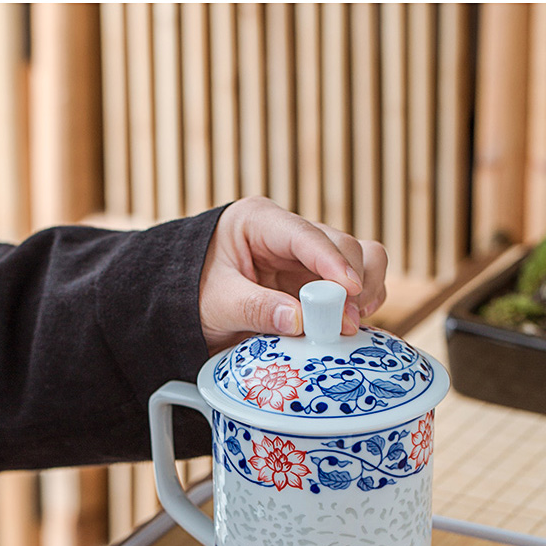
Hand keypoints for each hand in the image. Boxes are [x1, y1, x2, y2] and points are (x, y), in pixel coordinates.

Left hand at [199, 196, 387, 353]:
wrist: (181, 307)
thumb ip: (256, 309)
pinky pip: (355, 285)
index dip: (333, 261)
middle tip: (344, 324)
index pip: (305, 235)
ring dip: (365, 291)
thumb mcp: (216, 304)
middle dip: (351, 284)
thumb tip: (301, 320)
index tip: (350, 289)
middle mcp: (289, 234)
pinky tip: (353, 324)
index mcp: (258, 222)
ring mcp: (306, 258)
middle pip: (343, 245)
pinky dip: (360, 303)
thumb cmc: (190, 295)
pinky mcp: (316, 282)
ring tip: (352, 323)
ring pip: (361, 260)